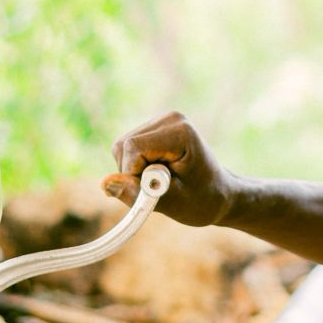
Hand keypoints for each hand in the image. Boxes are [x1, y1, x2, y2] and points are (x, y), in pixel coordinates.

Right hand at [101, 111, 235, 225]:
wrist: (218, 193)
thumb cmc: (202, 201)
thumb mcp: (171, 203)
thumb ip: (136, 193)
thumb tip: (104, 183)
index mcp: (180, 132)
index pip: (132, 148)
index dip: (133, 174)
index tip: (153, 190)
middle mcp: (171, 119)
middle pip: (123, 146)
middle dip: (132, 173)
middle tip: (158, 189)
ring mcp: (162, 120)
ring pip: (121, 147)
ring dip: (133, 171)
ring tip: (161, 182)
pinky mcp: (154, 127)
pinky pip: (126, 148)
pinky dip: (135, 166)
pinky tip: (157, 173)